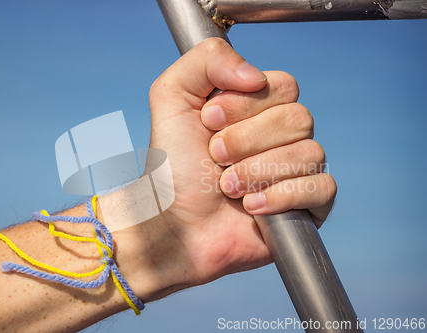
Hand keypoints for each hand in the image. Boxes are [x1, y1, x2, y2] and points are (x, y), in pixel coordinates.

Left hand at [103, 38, 335, 301]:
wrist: (176, 223)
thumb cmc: (175, 167)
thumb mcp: (172, 97)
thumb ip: (207, 60)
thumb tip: (255, 75)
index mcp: (259, 108)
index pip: (284, 85)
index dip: (245, 103)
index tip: (208, 121)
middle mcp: (282, 136)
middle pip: (299, 118)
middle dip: (246, 139)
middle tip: (215, 156)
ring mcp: (297, 170)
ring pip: (309, 153)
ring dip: (256, 171)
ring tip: (227, 186)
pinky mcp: (308, 205)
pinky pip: (322, 187)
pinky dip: (282, 196)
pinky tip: (251, 206)